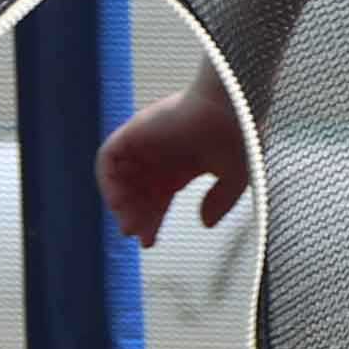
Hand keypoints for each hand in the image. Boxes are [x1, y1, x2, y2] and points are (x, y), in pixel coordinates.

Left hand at [99, 76, 251, 246]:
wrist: (234, 106)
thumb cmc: (241, 136)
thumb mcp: (235, 178)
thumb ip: (220, 200)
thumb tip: (205, 224)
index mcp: (183, 163)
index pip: (158, 196)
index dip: (152, 219)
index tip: (149, 242)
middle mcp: (162, 152)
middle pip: (138, 191)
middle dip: (136, 215)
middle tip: (135, 235)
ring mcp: (146, 141)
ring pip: (122, 177)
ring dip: (120, 202)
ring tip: (127, 223)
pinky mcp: (134, 131)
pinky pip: (108, 158)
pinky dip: (107, 181)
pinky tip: (116, 202)